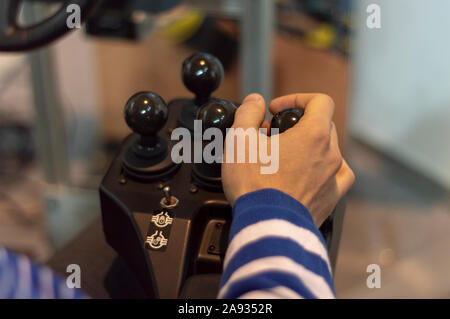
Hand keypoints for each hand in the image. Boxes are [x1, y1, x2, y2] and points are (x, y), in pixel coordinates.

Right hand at [222, 93, 354, 226]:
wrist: (267, 226)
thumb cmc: (255, 185)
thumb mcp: (241, 140)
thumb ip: (248, 113)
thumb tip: (254, 101)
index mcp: (314, 135)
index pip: (320, 101)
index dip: (296, 99)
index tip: (277, 109)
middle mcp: (331, 155)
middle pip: (323, 125)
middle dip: (298, 123)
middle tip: (273, 135)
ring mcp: (333, 178)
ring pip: (330, 150)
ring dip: (312, 146)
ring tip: (289, 155)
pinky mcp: (330, 199)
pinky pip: (338, 177)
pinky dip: (326, 170)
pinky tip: (311, 174)